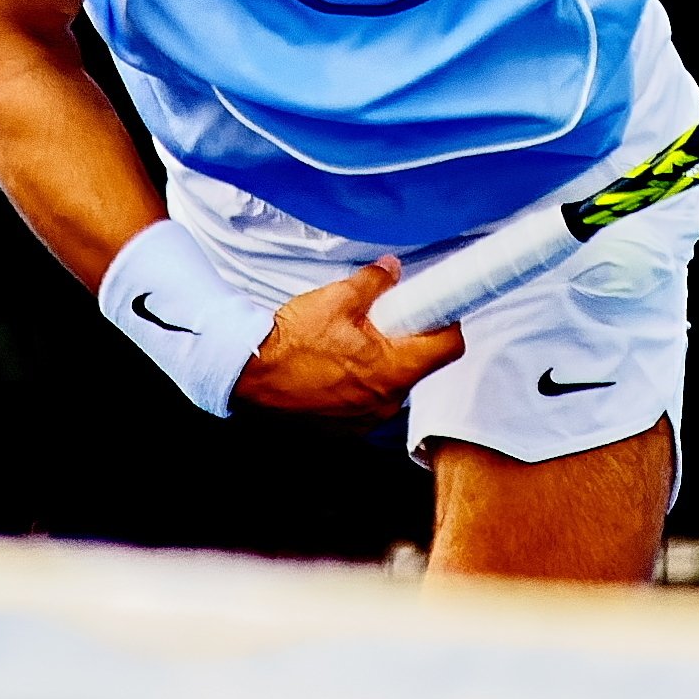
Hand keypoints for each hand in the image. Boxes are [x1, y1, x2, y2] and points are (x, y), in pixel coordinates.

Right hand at [236, 260, 464, 414]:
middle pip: (419, 365)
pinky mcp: (347, 428)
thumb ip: (374, 282)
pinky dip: (360, 382)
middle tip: (381, 319)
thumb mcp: (337, 298)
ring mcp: (366, 419)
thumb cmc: (292, 339)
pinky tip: (335, 365)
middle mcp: (386, 401)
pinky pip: (369, 401)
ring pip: (392, 383)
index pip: (449, 347)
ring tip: (350, 342)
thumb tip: (392, 270)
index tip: (432, 308)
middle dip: (406, 340)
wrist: (250, 373)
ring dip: (381, 362)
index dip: (446, 322)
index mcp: (392, 368)